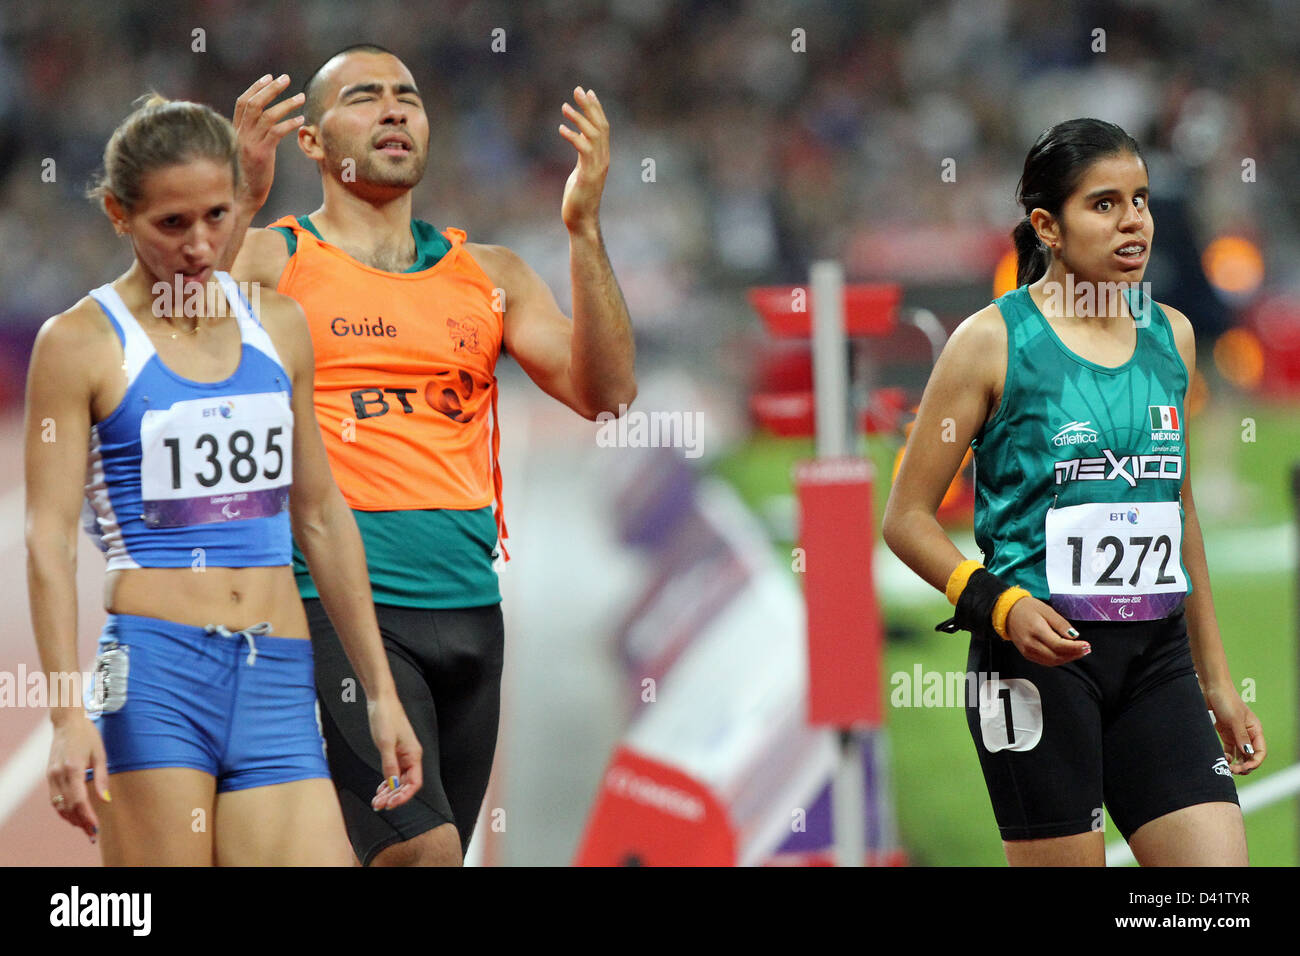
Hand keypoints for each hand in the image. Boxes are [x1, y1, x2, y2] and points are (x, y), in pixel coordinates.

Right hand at [47, 714, 108, 841]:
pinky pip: (54, 798)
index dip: (87, 816)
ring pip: (58, 805)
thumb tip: (105, 800)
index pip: (79, 800)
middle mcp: (58, 774)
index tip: (96, 827)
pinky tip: (73, 815)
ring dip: (70, 818)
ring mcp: (51, 776)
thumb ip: (102, 778)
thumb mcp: (100, 754)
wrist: (67, 723)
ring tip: (84, 827)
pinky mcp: (49, 775)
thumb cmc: (88, 736)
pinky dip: (63, 809)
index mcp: (73, 768)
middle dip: (80, 822)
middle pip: (68, 806)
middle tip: (93, 833)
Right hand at [232, 74, 303, 210]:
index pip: (243, 102)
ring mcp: (249, 143)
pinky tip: (301, 120)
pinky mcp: (261, 154)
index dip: (256, 88)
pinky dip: (289, 123)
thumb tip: (265, 126)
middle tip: (286, 78)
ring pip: (266, 115)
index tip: (269, 77)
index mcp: (235, 131)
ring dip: (285, 103)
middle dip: (271, 88)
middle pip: (254, 103)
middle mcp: (240, 134)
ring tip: (301, 97)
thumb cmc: (247, 177)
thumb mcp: (247, 153)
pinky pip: (275, 132)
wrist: (242, 198)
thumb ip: (252, 137)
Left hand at [365, 692, 422, 810]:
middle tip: (379, 805)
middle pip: (406, 784)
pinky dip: (387, 783)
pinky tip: (379, 789)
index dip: (404, 796)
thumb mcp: (385, 743)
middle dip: (393, 796)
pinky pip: (393, 772)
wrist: (381, 700)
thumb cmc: (385, 718)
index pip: (414, 782)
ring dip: (389, 792)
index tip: (391, 804)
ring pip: (398, 780)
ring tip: (376, 801)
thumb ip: (389, 765)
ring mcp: (402, 754)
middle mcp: (410, 756)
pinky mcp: (394, 751)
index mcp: (413, 754)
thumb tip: (392, 785)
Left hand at [558, 87, 609, 233]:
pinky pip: (583, 150)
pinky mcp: (588, 175)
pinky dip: (573, 137)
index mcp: (602, 157)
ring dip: (579, 119)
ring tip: (565, 106)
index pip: (603, 127)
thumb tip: (579, 141)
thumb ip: (583, 156)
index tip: (588, 92)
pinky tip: (561, 128)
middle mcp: (603, 159)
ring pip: (593, 135)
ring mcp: (598, 167)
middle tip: (578, 89)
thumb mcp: (580, 171)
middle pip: (600, 126)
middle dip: (589, 106)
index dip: (596, 108)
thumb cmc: (578, 198)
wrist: (581, 220)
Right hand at [1004, 596, 1090, 666]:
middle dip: (1074, 654)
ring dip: (1068, 658)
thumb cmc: (1026, 609)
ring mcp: (1028, 651)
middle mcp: (1030, 644)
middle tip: (1086, 649)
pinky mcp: (1027, 654)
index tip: (1086, 645)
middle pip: (1057, 656)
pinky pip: (1046, 661)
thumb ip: (1061, 624)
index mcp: (1036, 631)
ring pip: (1052, 661)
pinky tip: (1066, 654)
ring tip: (1079, 652)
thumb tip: (1074, 636)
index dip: (1075, 648)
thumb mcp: (1046, 610)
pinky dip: (1058, 659)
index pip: (1059, 645)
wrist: (1008, 612)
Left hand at [1203, 682, 1264, 774]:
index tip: (1243, 768)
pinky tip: (1222, 758)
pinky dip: (1227, 756)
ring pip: (1239, 755)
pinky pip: (1228, 749)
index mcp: (1255, 730)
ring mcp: (1235, 734)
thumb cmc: (1226, 700)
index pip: (1260, 752)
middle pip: (1250, 756)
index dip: (1254, 763)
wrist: (1211, 688)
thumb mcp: (1235, 719)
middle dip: (1244, 765)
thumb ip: (1241, 737)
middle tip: (1233, 770)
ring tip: (1227, 767)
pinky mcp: (1224, 733)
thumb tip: (1248, 754)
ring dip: (1235, 763)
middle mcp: (1247, 734)